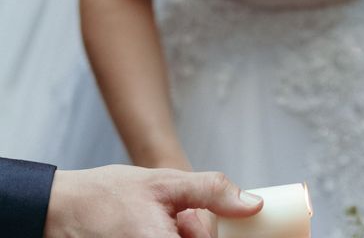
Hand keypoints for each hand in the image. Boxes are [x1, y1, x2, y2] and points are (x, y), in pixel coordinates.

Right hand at [44, 165, 263, 237]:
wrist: (59, 210)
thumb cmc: (106, 196)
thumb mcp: (165, 182)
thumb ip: (212, 192)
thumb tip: (252, 204)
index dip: (207, 231)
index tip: (195, 216)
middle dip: (195, 232)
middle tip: (178, 217)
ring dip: (179, 235)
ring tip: (158, 222)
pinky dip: (167, 237)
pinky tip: (149, 228)